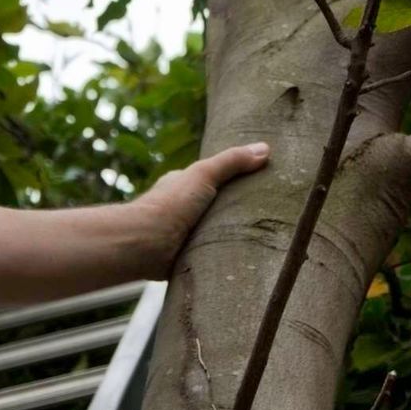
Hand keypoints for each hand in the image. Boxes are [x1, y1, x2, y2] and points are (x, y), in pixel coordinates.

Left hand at [122, 142, 271, 277]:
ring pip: (210, 233)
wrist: (145, 245)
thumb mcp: (204, 174)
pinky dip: (219, 258)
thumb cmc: (170, 204)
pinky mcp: (183, 258)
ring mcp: (181, 234)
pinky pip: (206, 256)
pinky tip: (238, 261)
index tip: (259, 185)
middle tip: (264, 218)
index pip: (210, 179)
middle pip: (213, 208)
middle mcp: (180, 209)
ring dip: (228, 238)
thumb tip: (265, 148)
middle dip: (233, 212)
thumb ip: (231, 162)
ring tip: (259, 242)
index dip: (232, 181)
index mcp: (182, 186)